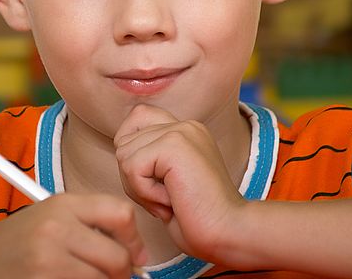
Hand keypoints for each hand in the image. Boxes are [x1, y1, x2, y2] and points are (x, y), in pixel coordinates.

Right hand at [0, 193, 146, 278]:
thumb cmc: (17, 241)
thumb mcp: (51, 215)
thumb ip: (91, 222)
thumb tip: (136, 252)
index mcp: (63, 204)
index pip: (121, 214)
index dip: (134, 240)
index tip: (135, 255)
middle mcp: (55, 229)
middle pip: (117, 258)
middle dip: (122, 273)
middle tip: (114, 276)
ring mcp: (46, 261)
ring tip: (84, 278)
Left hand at [113, 104, 245, 261]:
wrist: (229, 233)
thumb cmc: (198, 219)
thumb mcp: (170, 182)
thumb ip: (151, 160)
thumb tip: (121, 151)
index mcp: (186, 131)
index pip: (136, 118)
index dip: (132, 150)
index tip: (154, 181)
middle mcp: (184, 125)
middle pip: (124, 141)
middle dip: (134, 178)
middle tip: (164, 198)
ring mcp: (180, 131)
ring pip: (125, 155)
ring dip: (139, 188)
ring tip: (170, 200)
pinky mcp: (174, 145)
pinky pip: (132, 167)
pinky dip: (145, 192)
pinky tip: (171, 201)